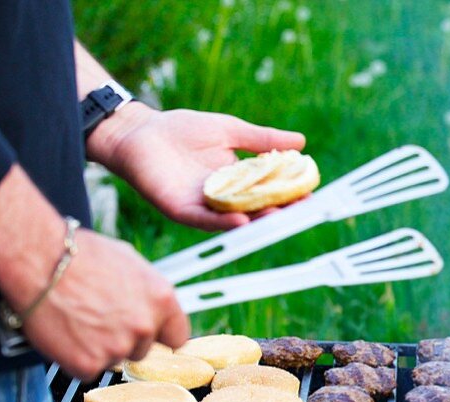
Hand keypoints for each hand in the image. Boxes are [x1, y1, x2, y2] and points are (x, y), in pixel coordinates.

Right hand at [22, 228, 189, 379]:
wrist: (37, 260)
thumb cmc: (78, 255)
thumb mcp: (129, 262)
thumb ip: (148, 291)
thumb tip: (153, 304)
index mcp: (161, 299)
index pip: (178, 336)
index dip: (159, 335)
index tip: (147, 334)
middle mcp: (144, 326)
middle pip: (143, 350)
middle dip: (124, 339)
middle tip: (98, 319)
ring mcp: (117, 348)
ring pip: (114, 359)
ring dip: (99, 347)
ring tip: (78, 319)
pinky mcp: (89, 364)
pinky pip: (87, 369)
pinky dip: (75, 358)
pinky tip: (66, 333)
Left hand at [89, 104, 305, 230]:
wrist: (138, 131)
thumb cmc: (181, 129)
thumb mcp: (230, 131)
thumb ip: (262, 139)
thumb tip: (301, 142)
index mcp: (236, 180)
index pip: (268, 191)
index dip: (289, 194)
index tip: (310, 192)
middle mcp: (223, 198)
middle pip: (255, 210)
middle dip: (279, 211)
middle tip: (301, 210)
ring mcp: (203, 206)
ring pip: (234, 220)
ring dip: (256, 221)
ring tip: (278, 218)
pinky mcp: (181, 210)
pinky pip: (205, 220)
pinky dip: (223, 223)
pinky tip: (241, 221)